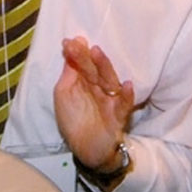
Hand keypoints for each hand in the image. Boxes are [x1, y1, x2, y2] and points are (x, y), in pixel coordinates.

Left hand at [54, 37, 134, 171]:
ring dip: (104, 66)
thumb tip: (69, 49)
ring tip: (97, 53)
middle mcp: (99, 87)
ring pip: (109, 80)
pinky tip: (127, 85)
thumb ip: (68, 74)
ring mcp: (110, 99)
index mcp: (85, 81)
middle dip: (85, 57)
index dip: (75, 53)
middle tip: (78, 44)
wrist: (85, 149)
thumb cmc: (73, 120)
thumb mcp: (63, 94)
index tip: (68, 42)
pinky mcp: (119, 115)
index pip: (81, 64)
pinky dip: (128, 95)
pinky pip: (124, 104)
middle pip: (94, 69)